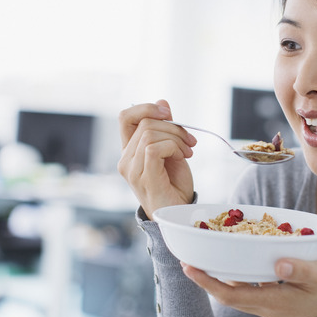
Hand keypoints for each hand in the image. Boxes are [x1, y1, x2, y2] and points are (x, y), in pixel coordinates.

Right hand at [118, 100, 197, 217]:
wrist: (180, 214)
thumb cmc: (175, 186)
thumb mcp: (172, 150)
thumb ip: (166, 128)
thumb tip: (162, 102)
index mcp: (130, 151)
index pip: (125, 117)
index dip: (146, 108)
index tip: (168, 113)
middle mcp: (125, 160)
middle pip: (144, 123)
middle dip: (173, 127)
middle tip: (190, 142)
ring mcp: (132, 170)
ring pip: (150, 134)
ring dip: (176, 138)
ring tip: (187, 152)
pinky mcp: (143, 178)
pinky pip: (154, 148)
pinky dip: (173, 147)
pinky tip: (182, 158)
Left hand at [181, 257, 316, 316]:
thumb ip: (301, 269)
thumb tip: (278, 264)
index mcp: (275, 303)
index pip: (232, 295)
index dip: (208, 283)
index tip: (189, 269)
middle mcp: (268, 309)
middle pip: (230, 295)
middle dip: (208, 280)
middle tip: (189, 262)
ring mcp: (272, 309)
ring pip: (240, 294)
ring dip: (222, 280)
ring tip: (208, 260)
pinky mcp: (278, 304)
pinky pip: (252, 292)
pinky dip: (241, 279)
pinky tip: (238, 264)